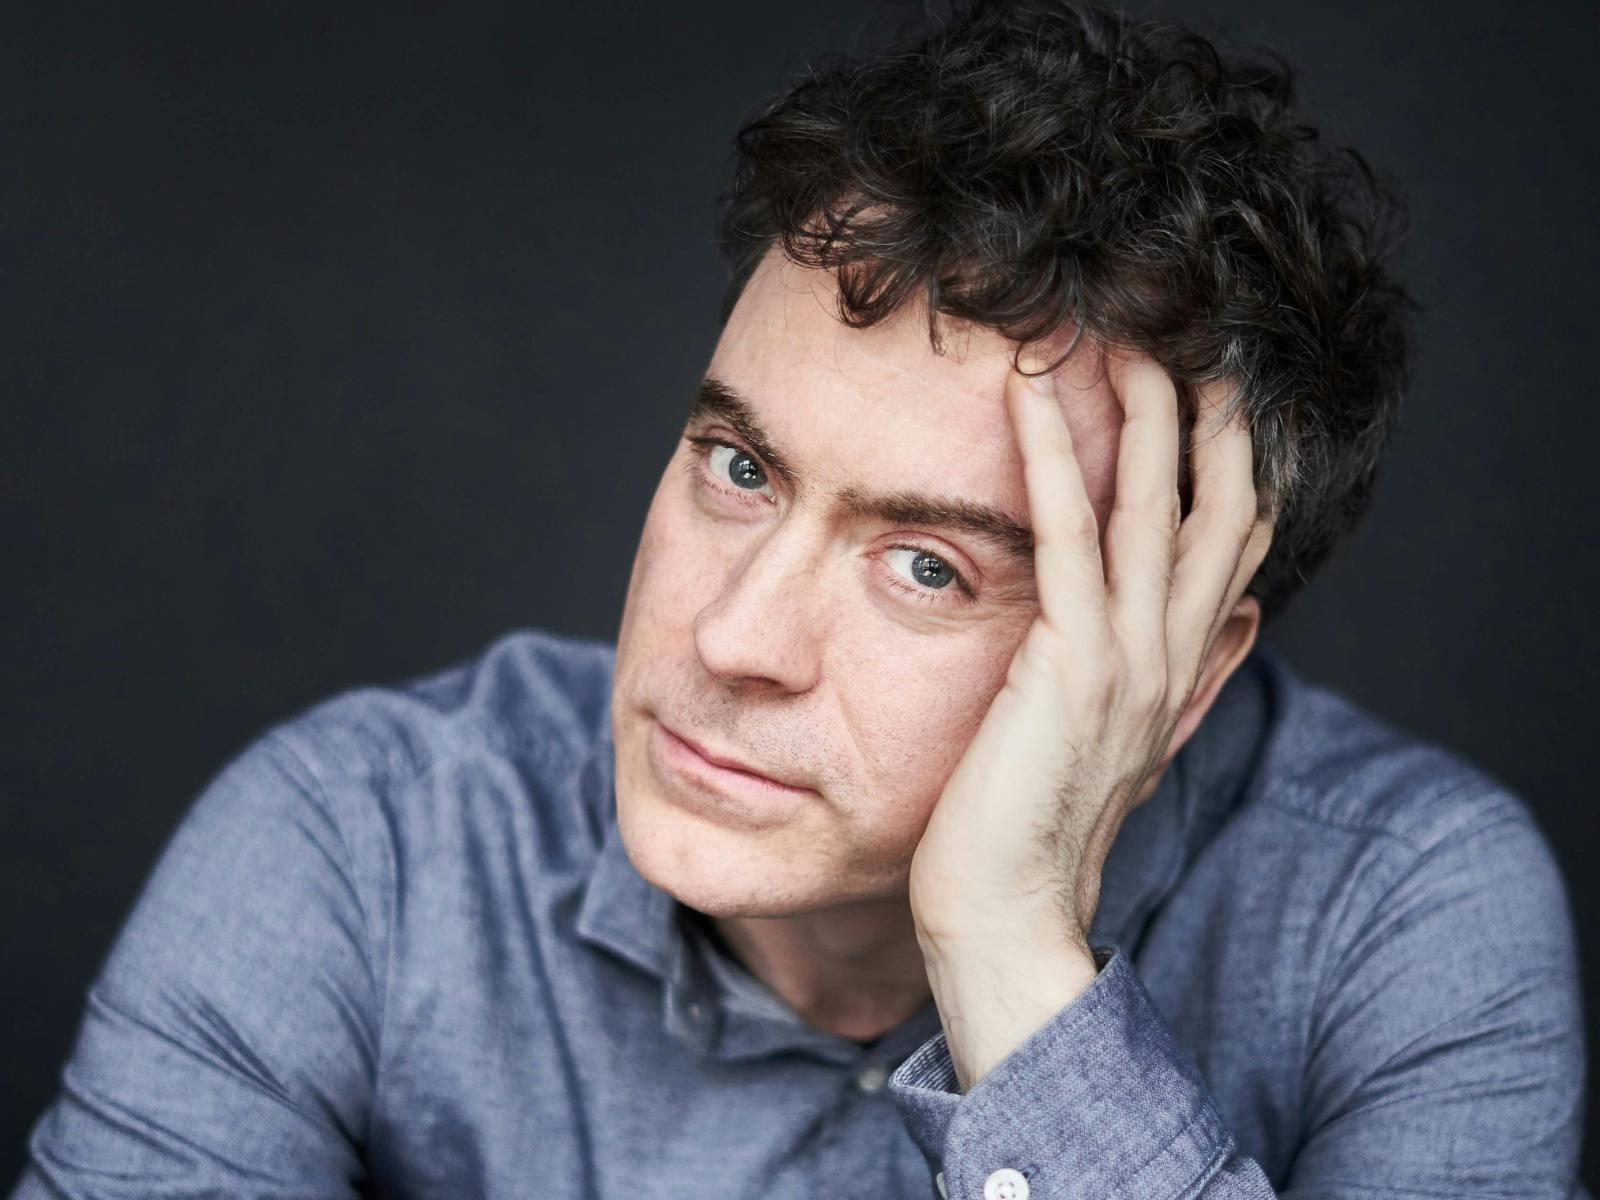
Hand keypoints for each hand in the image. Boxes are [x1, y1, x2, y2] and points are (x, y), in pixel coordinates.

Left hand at [908, 343, 1274, 955]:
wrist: (1007, 910)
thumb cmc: (1039, 824)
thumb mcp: (1127, 739)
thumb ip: (1182, 676)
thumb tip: (1241, 625)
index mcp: (1182, 667)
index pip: (1236, 545)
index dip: (1237, 463)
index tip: (1219, 391)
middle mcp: (1172, 653)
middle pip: (1217, 508)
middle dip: (1208, 415)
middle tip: (1185, 333)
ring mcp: (1130, 656)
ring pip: (1155, 506)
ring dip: (1143, 411)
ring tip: (1119, 333)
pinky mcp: (1072, 662)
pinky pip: (1066, 535)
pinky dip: (1048, 455)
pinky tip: (1026, 391)